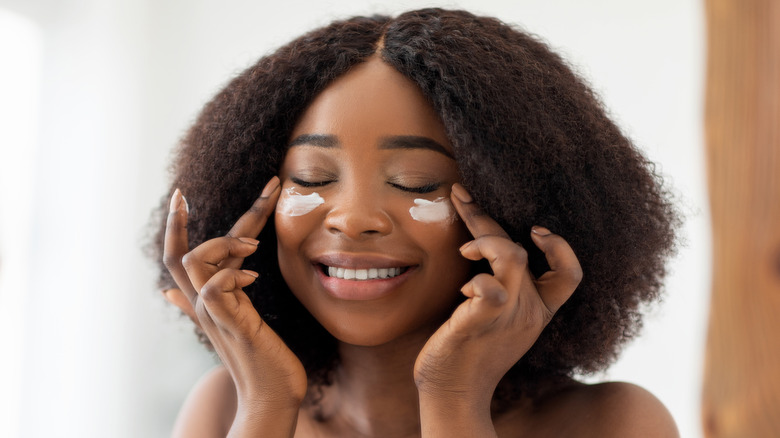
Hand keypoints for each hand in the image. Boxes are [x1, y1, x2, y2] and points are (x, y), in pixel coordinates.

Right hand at [162, 176, 307, 413]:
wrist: (271, 396)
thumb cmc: (259, 358)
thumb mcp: (234, 322)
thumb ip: (209, 301)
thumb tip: (171, 291)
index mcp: (208, 298)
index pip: (182, 255)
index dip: (179, 226)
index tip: (180, 194)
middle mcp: (204, 304)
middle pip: (177, 255)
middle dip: (182, 220)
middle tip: (195, 194)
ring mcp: (215, 315)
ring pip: (192, 264)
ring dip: (222, 244)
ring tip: (252, 247)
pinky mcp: (230, 324)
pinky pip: (213, 290)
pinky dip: (232, 275)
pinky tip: (254, 276)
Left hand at [414, 183, 581, 410]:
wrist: (455, 392)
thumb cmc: (470, 350)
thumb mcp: (496, 315)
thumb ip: (500, 284)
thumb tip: (484, 245)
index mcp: (537, 309)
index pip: (570, 274)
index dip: (561, 246)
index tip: (534, 228)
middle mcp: (528, 311)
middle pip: (526, 251)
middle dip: (487, 216)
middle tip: (461, 194)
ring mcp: (508, 316)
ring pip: (514, 258)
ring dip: (485, 242)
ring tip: (464, 249)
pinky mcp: (482, 321)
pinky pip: (490, 289)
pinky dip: (476, 279)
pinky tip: (463, 289)